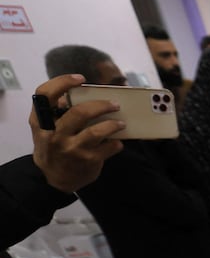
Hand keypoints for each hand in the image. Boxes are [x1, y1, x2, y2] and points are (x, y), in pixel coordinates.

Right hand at [31, 75, 123, 192]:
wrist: (54, 179)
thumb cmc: (51, 148)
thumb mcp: (44, 129)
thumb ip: (54, 112)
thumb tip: (75, 94)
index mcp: (41, 122)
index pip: (45, 94)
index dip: (62, 82)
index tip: (80, 79)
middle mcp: (55, 134)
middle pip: (79, 112)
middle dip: (101, 105)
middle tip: (114, 104)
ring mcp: (72, 149)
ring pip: (97, 131)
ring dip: (113, 124)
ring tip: (120, 123)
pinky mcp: (88, 160)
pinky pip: (109, 147)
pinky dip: (116, 143)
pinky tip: (116, 142)